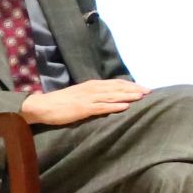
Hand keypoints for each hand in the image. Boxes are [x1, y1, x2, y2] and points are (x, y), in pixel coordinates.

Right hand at [20, 79, 147, 125]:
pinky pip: (101, 107)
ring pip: (112, 95)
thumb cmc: (61, 102)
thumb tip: (110, 97)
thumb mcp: (80, 95)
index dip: (130, 85)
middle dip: (134, 89)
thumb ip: (94, 95)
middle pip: (117, 87)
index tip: (144, 88)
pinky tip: (125, 107)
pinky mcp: (82, 109)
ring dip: (128, 96)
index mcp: (92, 85)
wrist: (42, 106)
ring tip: (142, 97)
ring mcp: (87, 98)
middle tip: (149, 91)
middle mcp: (91, 89)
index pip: (115, 83)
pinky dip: (114, 106)